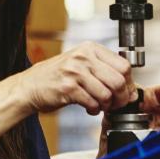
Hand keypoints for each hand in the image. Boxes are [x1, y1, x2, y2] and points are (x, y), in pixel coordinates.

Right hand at [18, 41, 134, 115]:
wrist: (29, 86)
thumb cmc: (56, 76)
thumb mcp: (80, 64)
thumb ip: (104, 71)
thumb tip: (131, 89)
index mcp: (89, 48)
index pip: (123, 65)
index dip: (129, 82)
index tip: (126, 91)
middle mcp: (82, 58)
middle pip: (118, 80)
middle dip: (121, 97)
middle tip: (116, 104)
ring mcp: (74, 72)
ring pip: (107, 94)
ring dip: (106, 105)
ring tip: (100, 106)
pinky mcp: (67, 88)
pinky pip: (93, 103)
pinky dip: (94, 110)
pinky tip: (89, 108)